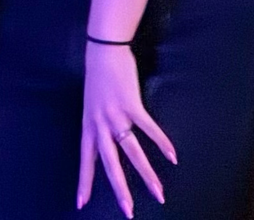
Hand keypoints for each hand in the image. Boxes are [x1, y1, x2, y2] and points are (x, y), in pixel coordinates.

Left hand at [78, 43, 176, 216]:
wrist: (103, 50)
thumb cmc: (98, 75)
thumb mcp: (91, 104)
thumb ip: (98, 123)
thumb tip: (108, 138)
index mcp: (89, 125)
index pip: (85, 159)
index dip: (84, 181)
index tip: (80, 203)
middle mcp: (100, 124)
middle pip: (110, 163)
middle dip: (120, 189)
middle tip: (128, 211)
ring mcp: (116, 115)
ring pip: (132, 152)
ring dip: (147, 174)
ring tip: (159, 193)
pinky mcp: (131, 104)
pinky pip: (148, 128)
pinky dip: (162, 142)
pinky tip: (173, 156)